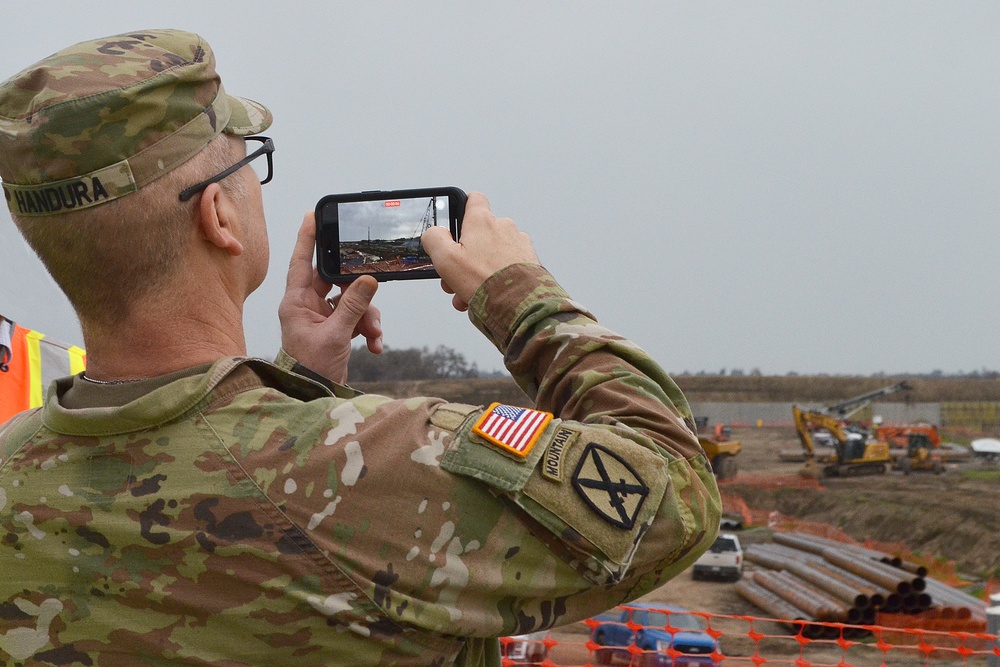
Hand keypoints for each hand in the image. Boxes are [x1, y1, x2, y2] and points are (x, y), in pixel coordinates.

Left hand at [278, 212, 382, 383]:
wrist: (314, 397)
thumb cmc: (312, 369)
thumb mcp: (336, 335)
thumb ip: (353, 306)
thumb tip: (367, 279)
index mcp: (295, 303)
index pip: (300, 262)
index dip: (307, 238)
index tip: (313, 215)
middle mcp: (306, 307)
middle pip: (334, 281)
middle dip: (357, 290)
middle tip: (369, 286)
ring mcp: (321, 318)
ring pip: (350, 301)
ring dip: (367, 315)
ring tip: (374, 333)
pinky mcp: (335, 330)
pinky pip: (355, 318)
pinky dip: (368, 329)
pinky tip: (374, 345)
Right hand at [421, 192, 539, 310]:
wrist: (521, 304)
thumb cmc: (486, 281)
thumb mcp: (446, 259)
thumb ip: (434, 239)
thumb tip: (433, 233)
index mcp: (482, 221)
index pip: (473, 199)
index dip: (461, 208)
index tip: (455, 223)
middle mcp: (503, 227)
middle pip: (478, 234)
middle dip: (464, 255)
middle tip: (455, 276)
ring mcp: (519, 244)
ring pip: (492, 253)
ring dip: (478, 271)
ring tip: (469, 293)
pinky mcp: (529, 261)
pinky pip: (507, 266)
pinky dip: (495, 278)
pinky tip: (487, 296)